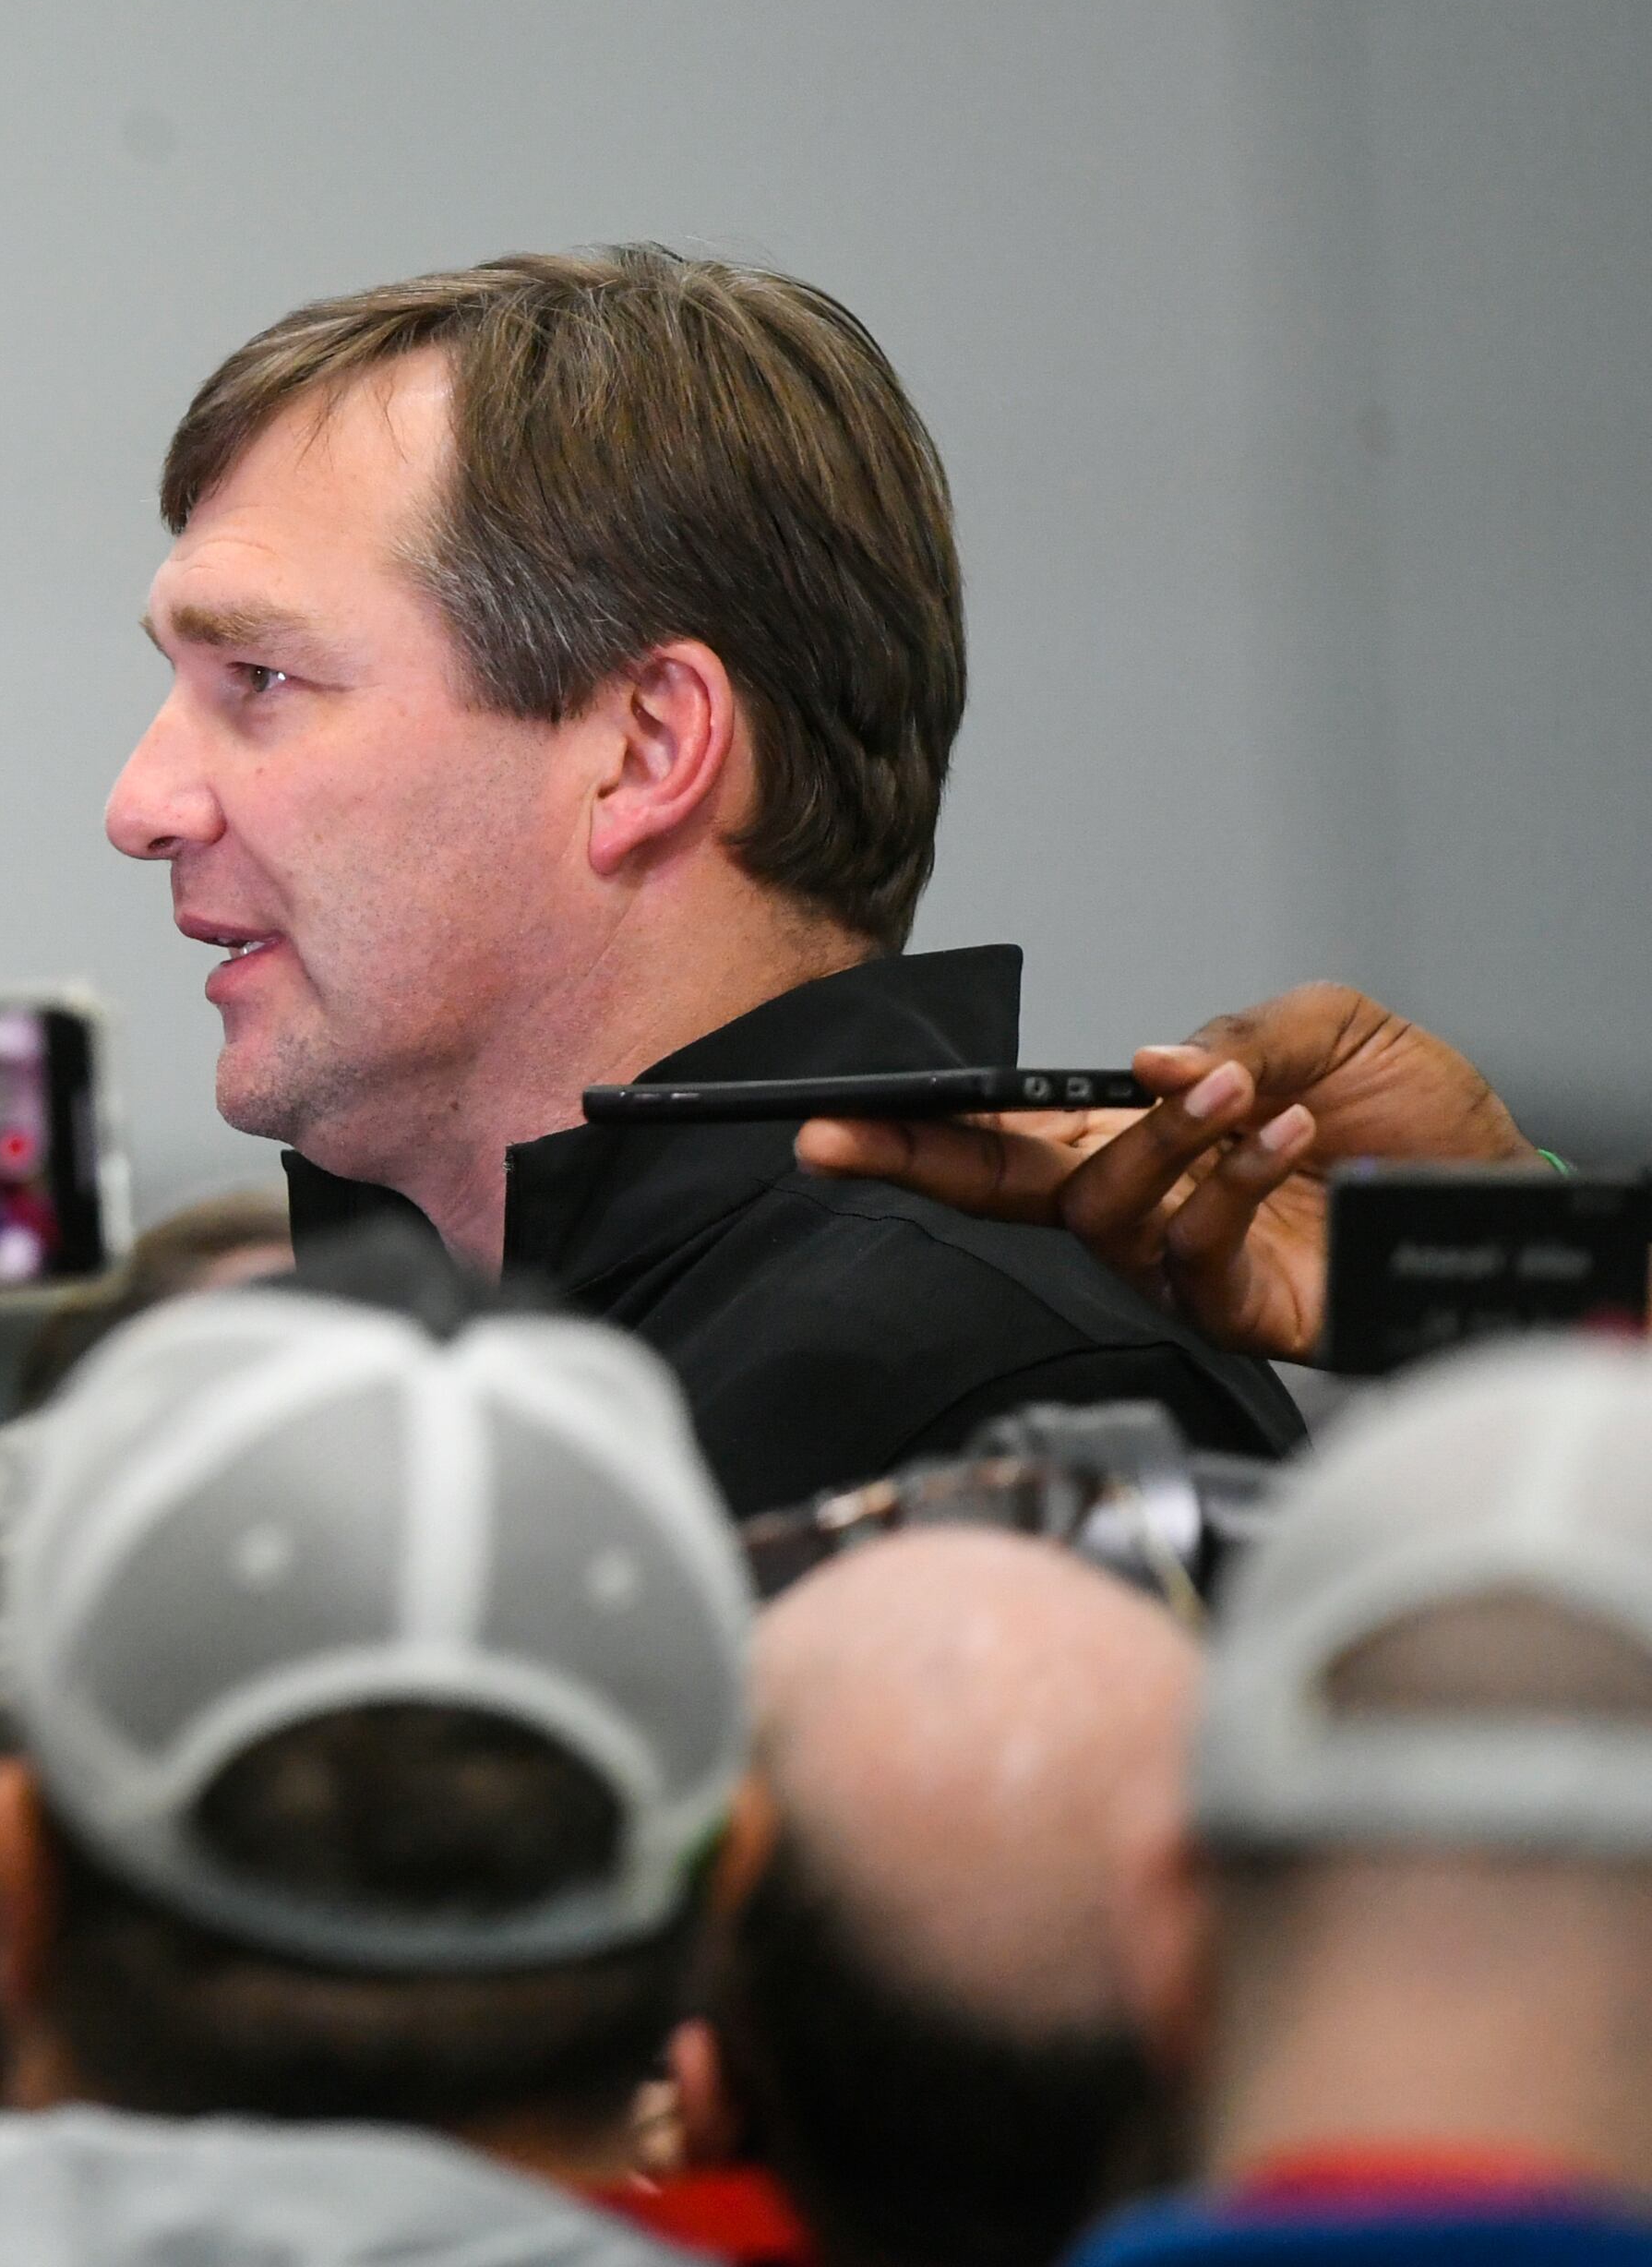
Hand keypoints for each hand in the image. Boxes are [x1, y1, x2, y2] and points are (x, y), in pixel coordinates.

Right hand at [797, 982, 1529, 1361]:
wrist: (1504, 1185)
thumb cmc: (1413, 1114)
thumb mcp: (1326, 1026)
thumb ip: (1233, 1035)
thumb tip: (1146, 1065)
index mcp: (1134, 1130)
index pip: (1002, 1130)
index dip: (915, 1129)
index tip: (828, 1122)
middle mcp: (1138, 1199)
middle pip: (993, 1186)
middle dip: (907, 1159)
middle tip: (841, 1137)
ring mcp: (1177, 1259)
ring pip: (1102, 1211)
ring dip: (1162, 1143)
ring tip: (1244, 1097)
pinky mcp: (1233, 1306)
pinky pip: (1193, 1251)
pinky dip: (1234, 1183)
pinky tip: (1289, 1137)